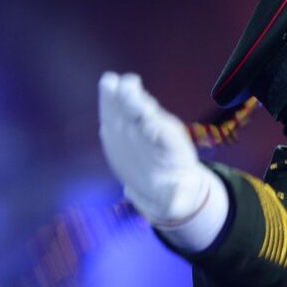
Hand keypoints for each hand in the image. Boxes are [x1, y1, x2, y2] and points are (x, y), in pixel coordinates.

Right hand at [98, 72, 213, 225]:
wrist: (163, 186)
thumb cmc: (175, 192)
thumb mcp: (179, 201)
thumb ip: (176, 200)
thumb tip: (172, 205)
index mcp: (173, 150)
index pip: (165, 136)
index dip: (156, 127)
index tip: (148, 120)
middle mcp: (158, 134)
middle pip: (148, 115)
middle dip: (138, 103)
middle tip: (127, 88)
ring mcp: (139, 129)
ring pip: (132, 109)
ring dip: (123, 95)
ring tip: (111, 81)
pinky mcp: (122, 131)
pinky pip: (117, 114)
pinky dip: (112, 102)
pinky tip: (107, 85)